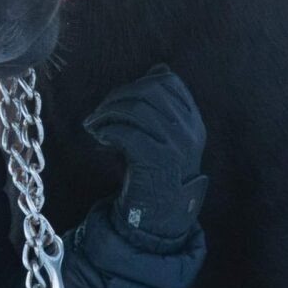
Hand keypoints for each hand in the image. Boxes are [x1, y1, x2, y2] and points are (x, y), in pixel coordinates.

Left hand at [83, 65, 207, 244]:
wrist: (160, 219)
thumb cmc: (156, 175)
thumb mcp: (167, 138)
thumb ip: (163, 109)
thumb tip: (158, 69)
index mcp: (193, 122)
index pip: (168, 81)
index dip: (138, 82)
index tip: (120, 98)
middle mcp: (189, 131)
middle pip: (149, 90)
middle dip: (117, 96)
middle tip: (99, 112)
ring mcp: (175, 146)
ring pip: (136, 108)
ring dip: (107, 113)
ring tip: (94, 126)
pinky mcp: (156, 161)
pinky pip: (126, 132)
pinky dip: (107, 131)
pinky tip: (99, 139)